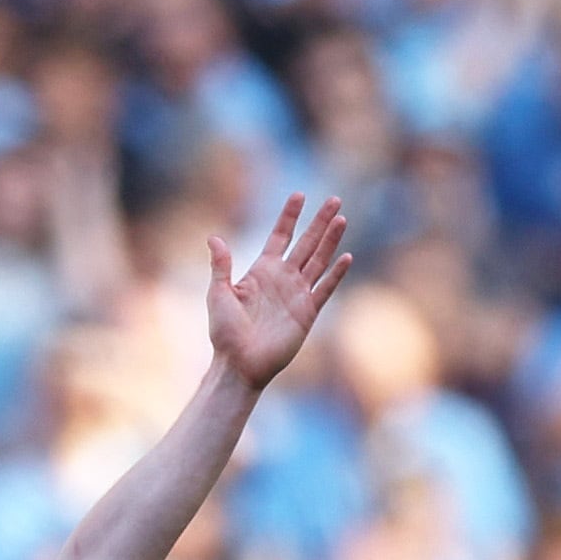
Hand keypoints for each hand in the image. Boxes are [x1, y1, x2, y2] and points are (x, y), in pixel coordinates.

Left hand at [208, 193, 350, 390]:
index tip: (299, 195)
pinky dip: (336, 273)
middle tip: (334, 199)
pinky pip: (325, 289)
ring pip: (319, 260)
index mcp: (261, 272)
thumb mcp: (218, 295)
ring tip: (341, 219)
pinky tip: (346, 256)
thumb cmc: (224, 333)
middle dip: (319, 222)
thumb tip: (213, 238)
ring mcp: (297, 294)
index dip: (289, 217)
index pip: (280, 237)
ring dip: (330, 240)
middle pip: (306, 243)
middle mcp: (282, 279)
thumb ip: (221, 266)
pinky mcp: (307, 312)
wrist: (239, 364)